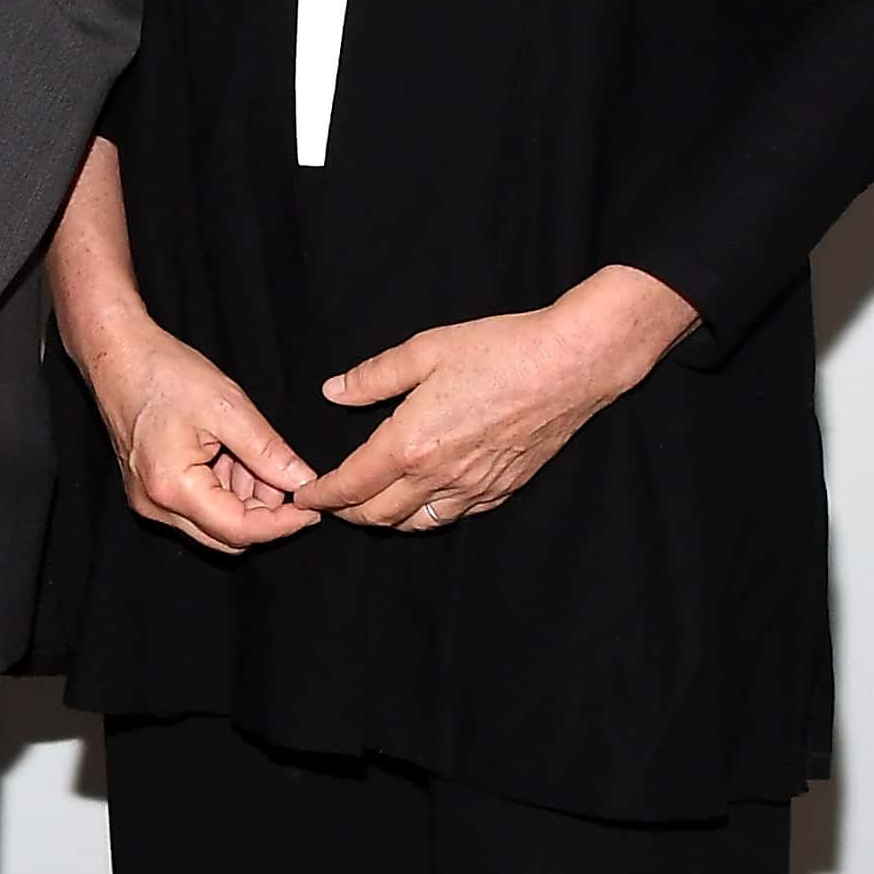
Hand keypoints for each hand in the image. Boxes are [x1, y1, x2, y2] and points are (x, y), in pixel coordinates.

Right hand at [61, 296, 316, 556]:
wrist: (116, 354)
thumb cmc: (163, 372)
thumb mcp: (227, 407)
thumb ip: (269, 452)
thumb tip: (305, 482)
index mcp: (172, 488)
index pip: (241, 530)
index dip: (284, 522)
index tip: (315, 505)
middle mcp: (156, 506)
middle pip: (227, 535)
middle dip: (263, 510)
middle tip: (280, 470)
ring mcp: (149, 501)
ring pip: (214, 524)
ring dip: (243, 498)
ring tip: (247, 451)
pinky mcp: (148, 491)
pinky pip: (196, 509)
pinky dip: (222, 491)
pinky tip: (228, 454)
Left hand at [297, 265, 701, 530]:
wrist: (569, 366)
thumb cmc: (497, 351)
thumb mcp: (423, 350)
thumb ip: (373, 376)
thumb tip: (332, 392)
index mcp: (410, 443)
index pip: (353, 485)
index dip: (323, 494)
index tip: (304, 495)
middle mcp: (440, 476)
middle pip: (380, 516)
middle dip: (349, 513)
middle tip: (332, 502)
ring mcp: (475, 488)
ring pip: (418, 523)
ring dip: (387, 519)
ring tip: (371, 504)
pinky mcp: (503, 489)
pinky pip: (455, 515)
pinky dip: (428, 514)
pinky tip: (423, 498)